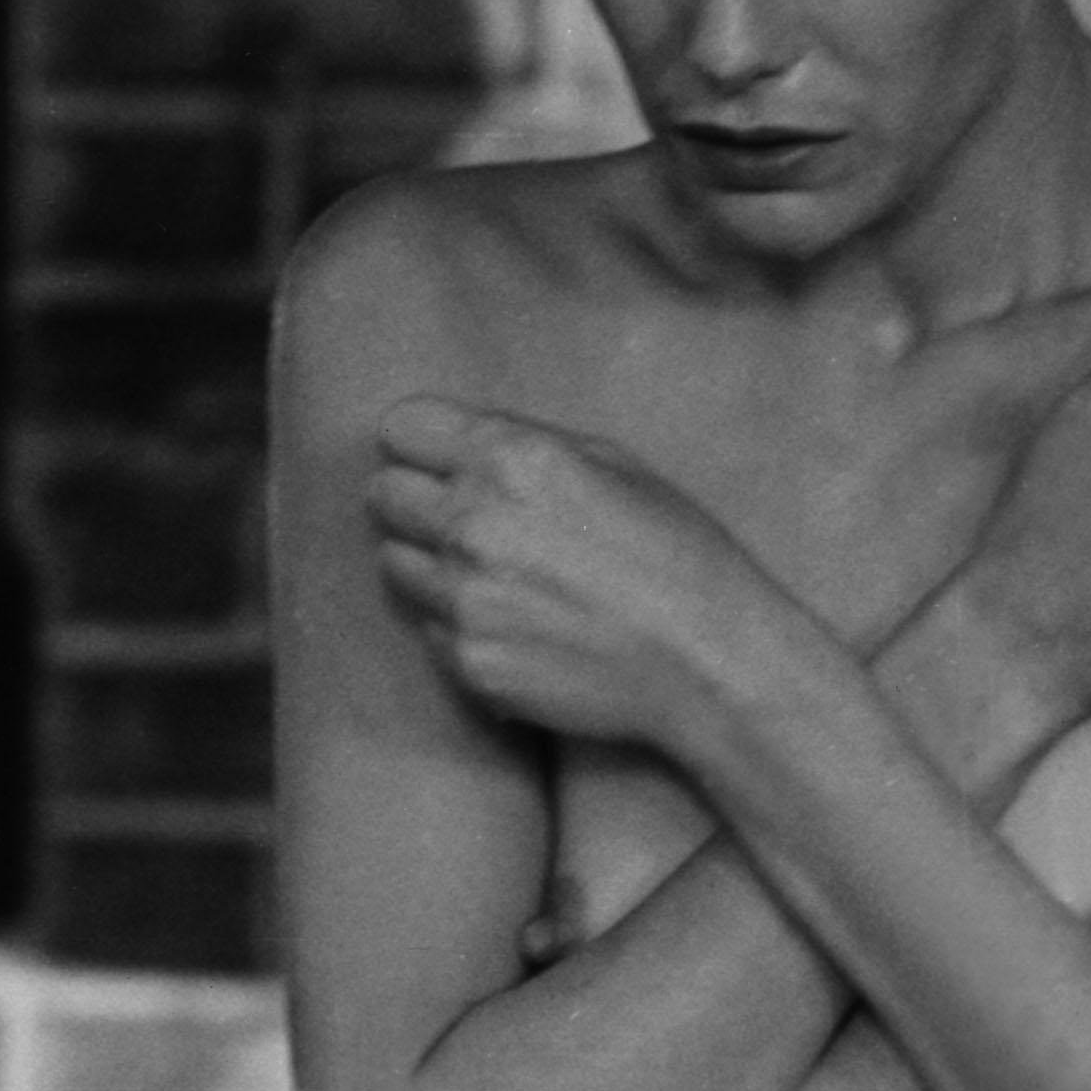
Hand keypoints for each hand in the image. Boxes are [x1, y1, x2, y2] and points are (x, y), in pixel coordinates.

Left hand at [366, 396, 769, 753]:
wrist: (707, 662)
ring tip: (495, 575)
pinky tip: (515, 623)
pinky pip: (426, 626)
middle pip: (383, 493)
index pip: (401, 428)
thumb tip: (459, 440)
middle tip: (468, 519)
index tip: (442, 460)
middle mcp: (473, 524)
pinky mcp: (466, 661)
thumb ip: (525, 443)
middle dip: (418, 499)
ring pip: (394, 561)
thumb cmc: (675, 552)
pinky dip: (456, 622)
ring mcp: (463, 599)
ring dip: (430, 563)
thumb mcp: (614, 463)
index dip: (424, 444)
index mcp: (511, 459)